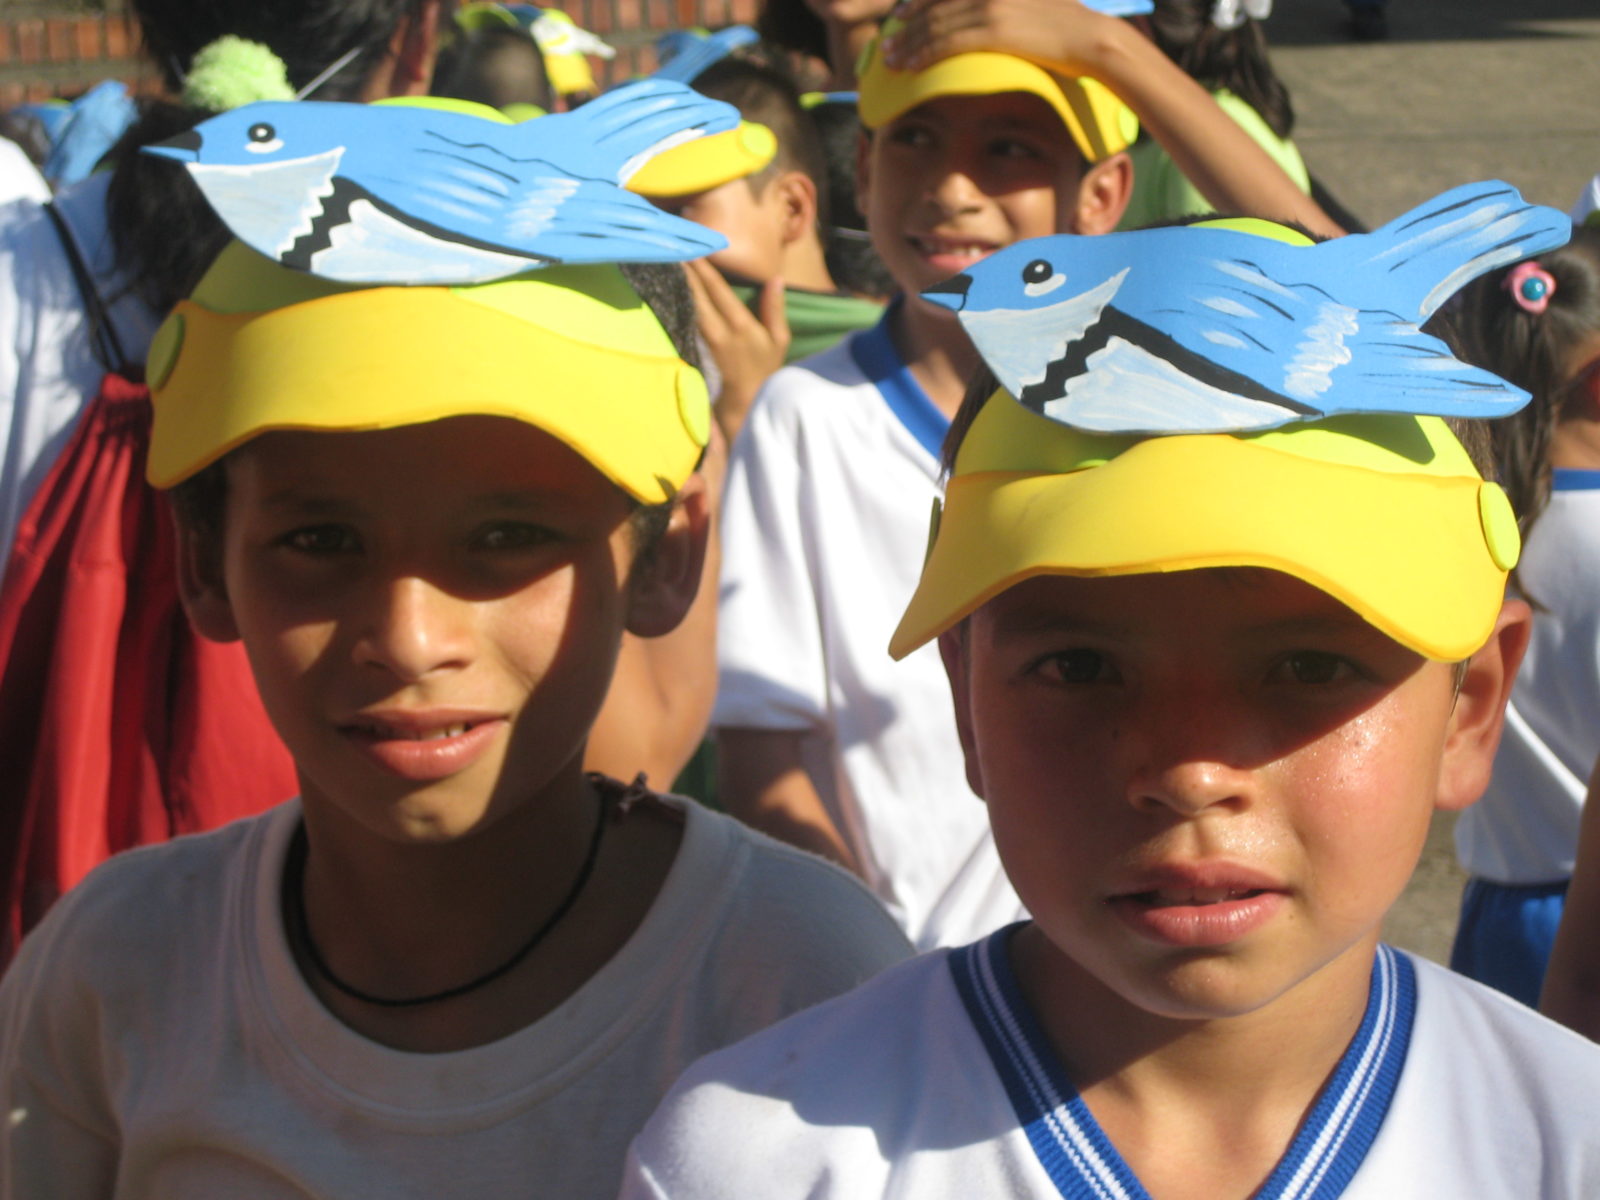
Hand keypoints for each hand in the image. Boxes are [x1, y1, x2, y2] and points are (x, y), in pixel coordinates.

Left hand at [685, 259, 789, 444]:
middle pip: (698, 295)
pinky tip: (673, 287)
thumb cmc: (765, 368)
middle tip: (673, 247)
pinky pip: (687, 318)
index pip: (719, 291)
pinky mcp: (698, 346)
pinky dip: (680, 300)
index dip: (705, 270)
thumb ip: (774, 308)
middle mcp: (721, 331)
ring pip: (689, 304)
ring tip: (669, 262)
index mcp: (742, 326)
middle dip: (686, 271)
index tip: (695, 250)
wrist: (746, 399)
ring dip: (680, 283)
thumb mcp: (779, 339)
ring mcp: (706, 340)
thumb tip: (776, 279)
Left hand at [881, 0, 1116, 75]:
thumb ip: (1008, 7)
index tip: (899, 15)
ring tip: (890, 60)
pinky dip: (924, 54)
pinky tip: (910, 66)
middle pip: (934, 6)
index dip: (917, 2)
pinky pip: (948, 42)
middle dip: (906, 26)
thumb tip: (996, 21)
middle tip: (887, 42)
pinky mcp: (994, 31)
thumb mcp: (1033, 5)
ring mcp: (991, 7)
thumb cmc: (1067, 27)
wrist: (1090, 38)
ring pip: (936, 25)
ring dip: (909, 44)